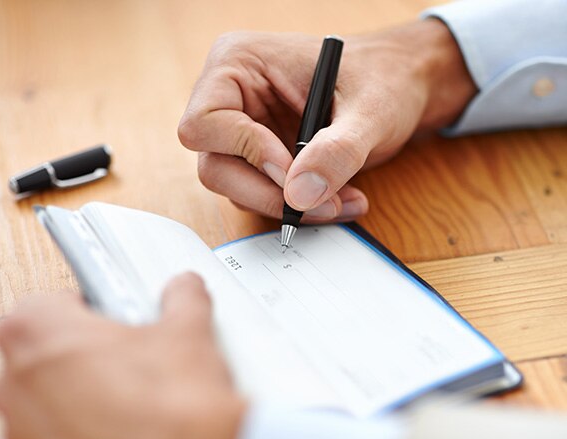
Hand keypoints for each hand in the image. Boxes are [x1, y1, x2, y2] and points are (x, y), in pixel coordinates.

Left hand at [0, 273, 244, 438]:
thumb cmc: (176, 402)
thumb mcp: (187, 330)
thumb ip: (181, 298)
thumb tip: (185, 290)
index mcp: (35, 332)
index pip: (44, 304)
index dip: (83, 310)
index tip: (110, 320)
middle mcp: (15, 387)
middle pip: (39, 357)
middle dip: (77, 357)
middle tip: (126, 361)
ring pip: (45, 409)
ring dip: (77, 403)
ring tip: (132, 405)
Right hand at [178, 20, 475, 221]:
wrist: (401, 87)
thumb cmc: (384, 78)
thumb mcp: (370, 110)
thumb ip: (336, 151)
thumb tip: (300, 197)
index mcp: (239, 65)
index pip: (204, 124)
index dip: (246, 152)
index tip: (292, 169)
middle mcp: (232, 100)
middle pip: (215, 167)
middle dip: (269, 194)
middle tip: (321, 205)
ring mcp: (245, 133)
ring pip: (239, 190)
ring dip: (290, 206)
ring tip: (340, 200)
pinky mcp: (261, 161)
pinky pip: (263, 197)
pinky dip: (298, 208)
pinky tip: (333, 199)